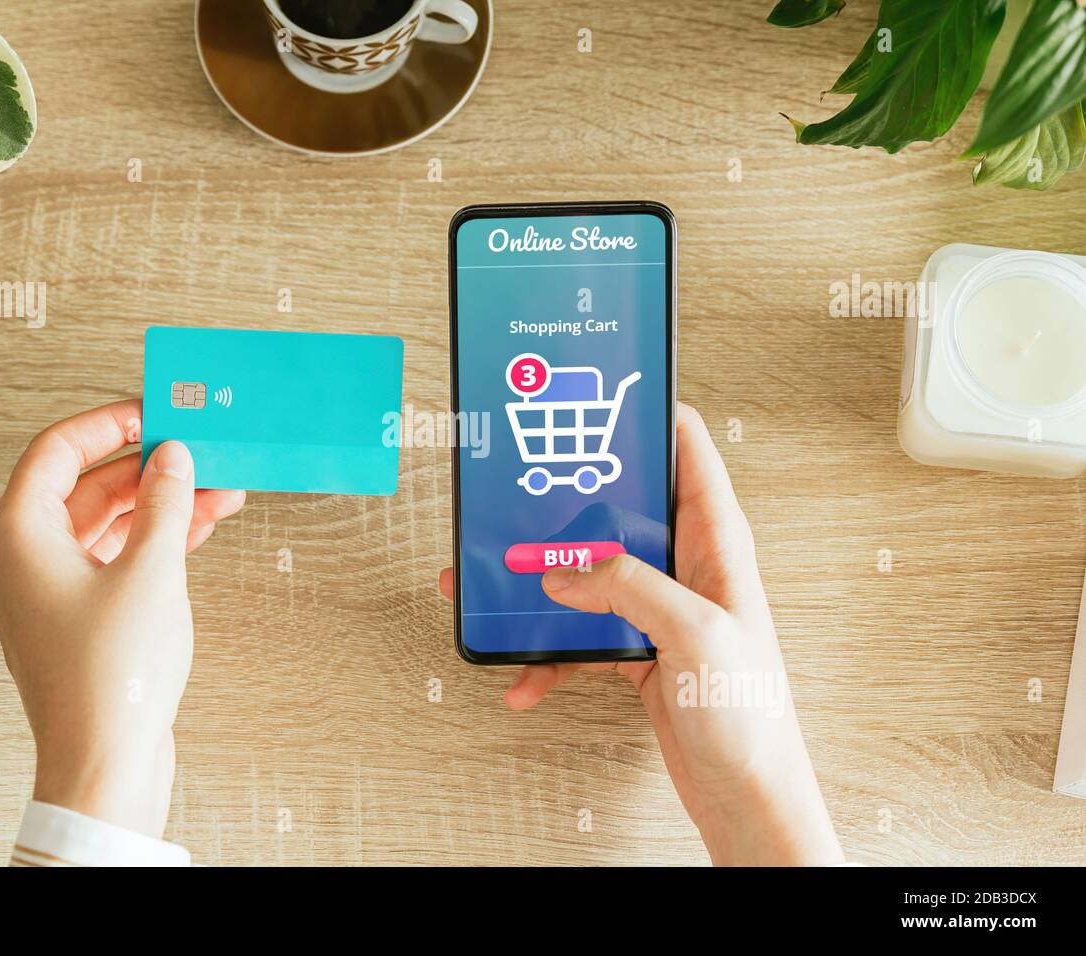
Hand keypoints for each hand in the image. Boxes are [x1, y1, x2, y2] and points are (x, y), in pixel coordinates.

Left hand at [0, 400, 243, 837]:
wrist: (106, 764)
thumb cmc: (113, 676)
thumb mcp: (152, 571)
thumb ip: (166, 504)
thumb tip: (173, 458)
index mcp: (19, 537)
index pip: (56, 451)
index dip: (107, 424)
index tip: (154, 412)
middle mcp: (25, 561)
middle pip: (85, 488)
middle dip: (148, 468)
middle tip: (197, 450)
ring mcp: (52, 594)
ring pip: (106, 526)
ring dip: (161, 506)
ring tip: (219, 489)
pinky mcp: (80, 622)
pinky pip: (115, 561)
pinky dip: (155, 542)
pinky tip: (200, 528)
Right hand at [439, 404, 842, 864]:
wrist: (746, 793)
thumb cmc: (750, 715)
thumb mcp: (694, 634)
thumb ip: (629, 588)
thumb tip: (565, 568)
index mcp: (716, 543)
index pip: (688, 451)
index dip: (648, 416)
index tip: (601, 395)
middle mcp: (686, 566)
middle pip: (619, 508)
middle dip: (568, 502)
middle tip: (521, 493)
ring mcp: (658, 607)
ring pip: (588, 571)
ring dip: (541, 582)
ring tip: (492, 587)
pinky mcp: (636, 647)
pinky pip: (579, 634)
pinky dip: (548, 654)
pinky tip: (525, 678)